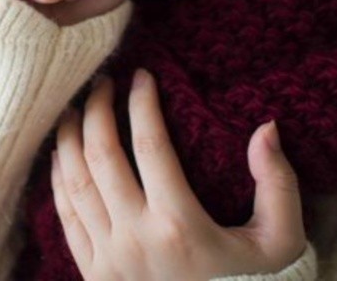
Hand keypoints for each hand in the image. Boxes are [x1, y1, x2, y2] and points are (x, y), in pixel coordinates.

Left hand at [51, 70, 307, 280]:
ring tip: (73, 108)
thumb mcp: (279, 241)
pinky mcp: (91, 271)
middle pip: (101, 156)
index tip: (142, 75)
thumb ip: (277, 184)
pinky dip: (57, 179)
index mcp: (179, 226)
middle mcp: (134, 238)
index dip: (142, 103)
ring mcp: (107, 256)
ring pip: (74, 183)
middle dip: (97, 110)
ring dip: (68, 139)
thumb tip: (266, 128)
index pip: (150, 146)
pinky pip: (64, 216)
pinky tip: (59, 154)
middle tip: (102, 82)